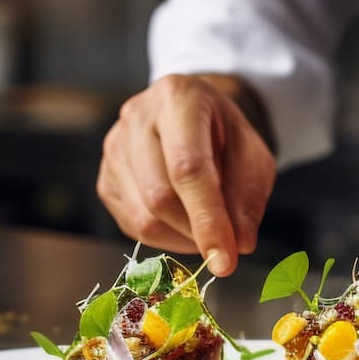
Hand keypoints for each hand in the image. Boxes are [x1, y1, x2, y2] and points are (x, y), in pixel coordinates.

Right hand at [97, 74, 275, 274]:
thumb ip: (248, 198)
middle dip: (196, 232)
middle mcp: (137, 118)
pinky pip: (131, 225)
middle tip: (226, 245)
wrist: (193, 117)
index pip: (188, 168)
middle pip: (159, 197)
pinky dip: (164, 237)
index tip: (226, 260)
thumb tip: (239, 245)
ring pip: (143, 218)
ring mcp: (113, 148)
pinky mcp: (105, 178)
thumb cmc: (224, 135)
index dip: (207, 219)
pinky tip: (183, 221)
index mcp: (178, 98)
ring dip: (182, 237)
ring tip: (206, 224)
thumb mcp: (253, 156)